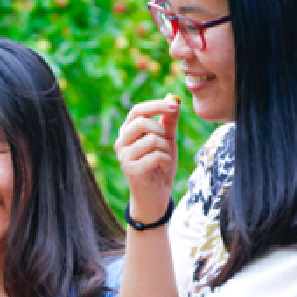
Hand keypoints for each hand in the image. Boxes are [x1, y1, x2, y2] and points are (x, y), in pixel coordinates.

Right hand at [114, 96, 180, 220]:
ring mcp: (124, 157)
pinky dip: (165, 161)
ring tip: (165, 158)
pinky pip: (156, 155)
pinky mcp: (131, 170)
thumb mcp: (167, 141)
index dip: (156, 105)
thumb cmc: (159, 166)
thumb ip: (169, 122)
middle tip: (167, 141)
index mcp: (127, 132)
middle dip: (161, 130)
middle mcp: (121, 143)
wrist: (155, 196)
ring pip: (152, 140)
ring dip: (166, 149)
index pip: (137, 111)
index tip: (175, 105)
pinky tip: (162, 168)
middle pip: (141, 122)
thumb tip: (173, 99)